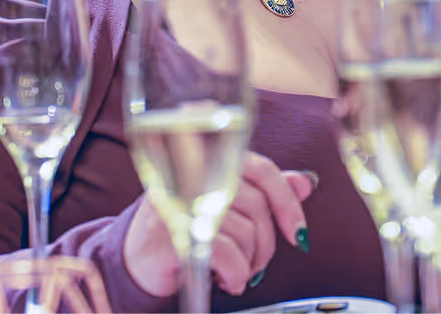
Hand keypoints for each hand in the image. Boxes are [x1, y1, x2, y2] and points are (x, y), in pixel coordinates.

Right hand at [124, 154, 317, 296]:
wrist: (135, 259)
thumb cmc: (184, 228)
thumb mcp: (224, 206)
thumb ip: (263, 191)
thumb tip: (305, 183)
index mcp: (210, 160)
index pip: (263, 169)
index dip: (287, 202)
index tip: (298, 233)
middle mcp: (195, 172)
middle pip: (256, 204)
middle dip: (266, 243)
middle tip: (257, 262)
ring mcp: (182, 199)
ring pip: (244, 231)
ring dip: (248, 262)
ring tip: (237, 271)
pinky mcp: (173, 231)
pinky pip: (225, 253)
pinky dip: (235, 273)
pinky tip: (228, 280)